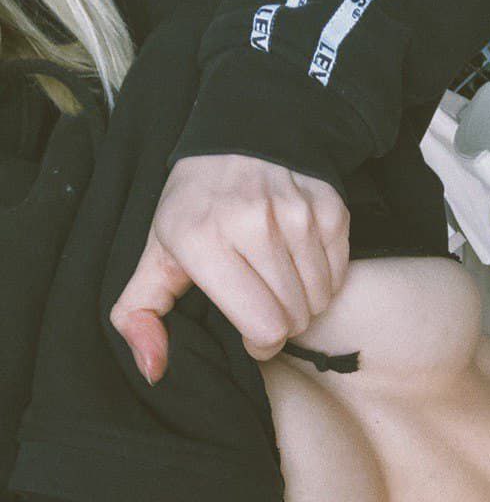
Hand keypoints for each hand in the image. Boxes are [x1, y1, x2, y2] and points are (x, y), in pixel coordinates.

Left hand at [109, 154, 350, 383]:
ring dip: (304, 302)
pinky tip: (299, 259)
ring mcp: (297, 214)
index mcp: (202, 241)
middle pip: (294, 319)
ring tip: (280, 277)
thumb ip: (139, 314)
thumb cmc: (197, 205)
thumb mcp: (156, 253)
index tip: (248, 327)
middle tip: (263, 301)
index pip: (264, 328)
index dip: (259, 342)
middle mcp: (253, 223)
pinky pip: (339, 275)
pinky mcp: (331, 209)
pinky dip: (322, 279)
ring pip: (320, 301)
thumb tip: (152, 371)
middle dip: (281, 323)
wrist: (245, 131)